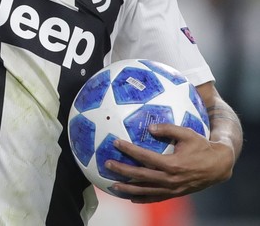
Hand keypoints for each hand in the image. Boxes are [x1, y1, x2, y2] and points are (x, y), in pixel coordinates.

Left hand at [106, 123, 234, 202]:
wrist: (218, 166)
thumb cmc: (201, 146)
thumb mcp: (187, 133)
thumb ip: (168, 129)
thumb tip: (150, 127)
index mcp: (172, 164)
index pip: (145, 157)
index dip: (129, 150)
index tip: (116, 142)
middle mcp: (171, 179)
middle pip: (141, 176)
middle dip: (123, 170)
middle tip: (107, 164)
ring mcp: (172, 189)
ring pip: (146, 190)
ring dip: (128, 188)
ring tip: (112, 185)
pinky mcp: (175, 194)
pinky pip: (156, 198)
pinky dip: (142, 198)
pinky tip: (130, 197)